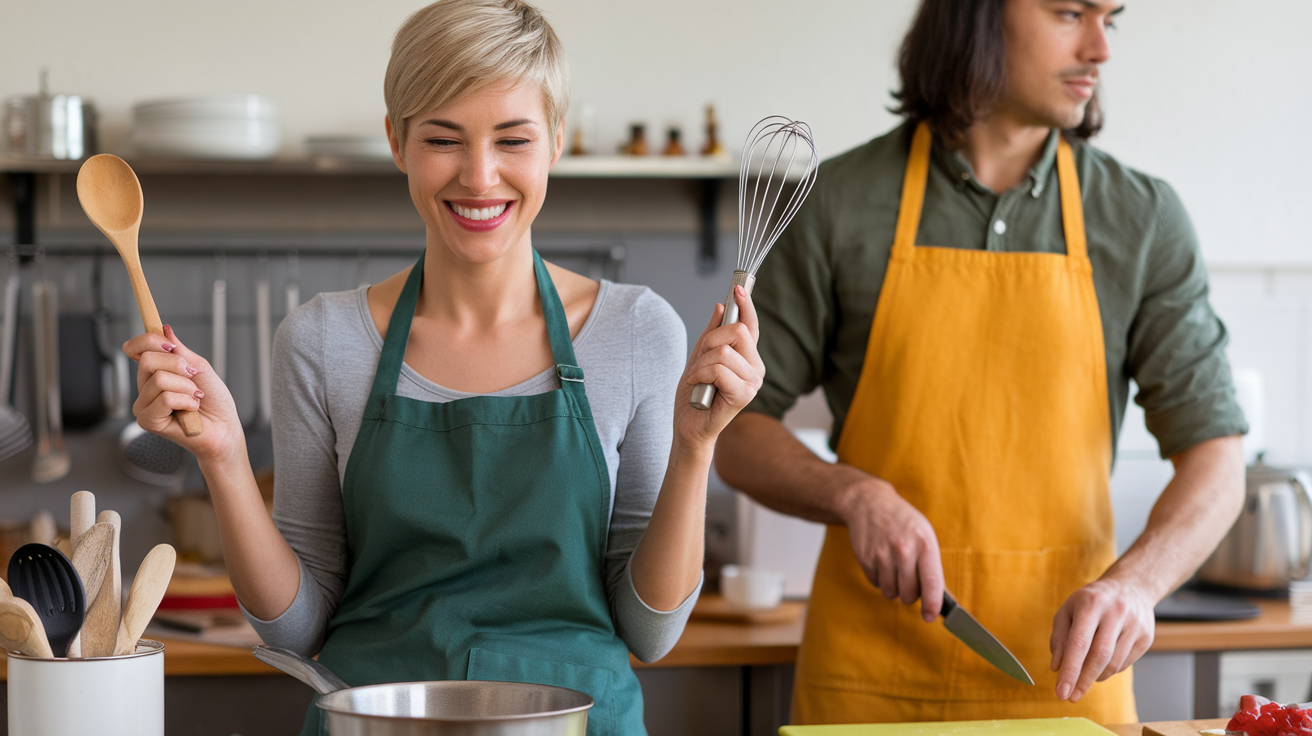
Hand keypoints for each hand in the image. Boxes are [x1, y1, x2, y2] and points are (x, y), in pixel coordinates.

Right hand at [123, 324, 245, 464]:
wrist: (225, 429)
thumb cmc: (215, 402)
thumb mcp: (199, 368)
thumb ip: (180, 350)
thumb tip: (164, 329)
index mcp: (154, 373)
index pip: (134, 348)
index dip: (148, 340)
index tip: (170, 345)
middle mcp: (144, 388)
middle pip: (148, 360)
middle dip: (178, 365)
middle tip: (193, 378)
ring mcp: (144, 405)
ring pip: (159, 379)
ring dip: (187, 387)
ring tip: (195, 398)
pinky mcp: (148, 421)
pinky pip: (164, 398)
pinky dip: (186, 401)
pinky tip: (191, 410)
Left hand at [674, 286, 764, 448]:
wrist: (689, 427)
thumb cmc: (695, 395)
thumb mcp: (699, 357)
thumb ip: (711, 334)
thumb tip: (721, 307)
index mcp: (747, 357)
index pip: (751, 325)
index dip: (746, 305)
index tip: (738, 288)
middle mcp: (755, 368)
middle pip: (739, 332)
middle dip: (711, 341)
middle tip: (699, 359)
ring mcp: (752, 382)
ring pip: (724, 352)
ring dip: (701, 364)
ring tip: (696, 379)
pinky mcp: (744, 395)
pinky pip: (719, 370)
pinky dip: (700, 375)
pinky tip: (697, 387)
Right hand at [841, 477, 944, 621]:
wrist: (868, 502)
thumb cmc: (902, 521)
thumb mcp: (924, 535)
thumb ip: (930, 565)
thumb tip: (937, 599)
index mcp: (924, 543)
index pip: (931, 583)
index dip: (932, 605)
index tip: (930, 616)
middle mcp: (904, 549)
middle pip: (909, 594)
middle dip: (911, 594)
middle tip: (909, 580)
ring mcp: (882, 554)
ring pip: (891, 593)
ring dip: (894, 588)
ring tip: (895, 569)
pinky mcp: (866, 558)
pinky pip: (876, 584)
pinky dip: (880, 579)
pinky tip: (881, 562)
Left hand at [1049, 577, 1155, 701]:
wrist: (1131, 587)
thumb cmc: (1092, 601)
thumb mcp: (1068, 610)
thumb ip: (1059, 637)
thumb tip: (1056, 667)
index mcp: (1091, 603)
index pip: (1079, 643)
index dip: (1070, 670)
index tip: (1061, 692)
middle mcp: (1115, 613)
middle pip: (1099, 656)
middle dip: (1083, 681)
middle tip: (1071, 697)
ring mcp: (1134, 625)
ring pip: (1113, 664)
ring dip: (1095, 676)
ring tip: (1085, 676)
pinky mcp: (1146, 637)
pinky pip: (1125, 664)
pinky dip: (1109, 670)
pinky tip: (1101, 664)